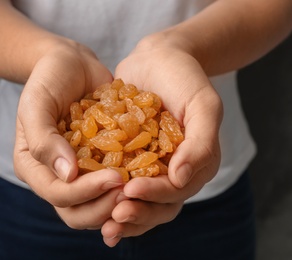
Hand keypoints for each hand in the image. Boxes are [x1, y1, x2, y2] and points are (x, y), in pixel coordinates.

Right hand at [13, 38, 123, 228]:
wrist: (71, 64)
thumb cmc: (48, 80)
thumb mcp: (36, 103)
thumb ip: (43, 140)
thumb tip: (67, 175)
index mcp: (33, 167)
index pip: (58, 194)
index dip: (85, 192)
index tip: (115, 177)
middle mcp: (56, 176)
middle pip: (77, 213)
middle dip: (104, 206)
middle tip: (130, 190)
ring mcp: (79, 172)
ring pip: (97, 206)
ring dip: (118, 202)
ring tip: (141, 186)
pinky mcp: (99, 164)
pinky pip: (113, 185)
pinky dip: (129, 186)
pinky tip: (148, 177)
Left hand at [101, 32, 222, 245]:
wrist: (159, 57)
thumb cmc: (185, 78)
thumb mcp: (203, 105)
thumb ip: (200, 143)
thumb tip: (181, 179)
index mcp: (195, 164)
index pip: (176, 190)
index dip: (155, 195)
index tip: (130, 191)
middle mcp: (173, 171)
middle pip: (157, 204)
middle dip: (136, 213)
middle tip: (113, 217)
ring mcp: (150, 166)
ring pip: (138, 200)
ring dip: (120, 213)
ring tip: (102, 225)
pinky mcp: (128, 157)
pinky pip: (118, 180)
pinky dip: (106, 194)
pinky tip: (88, 201)